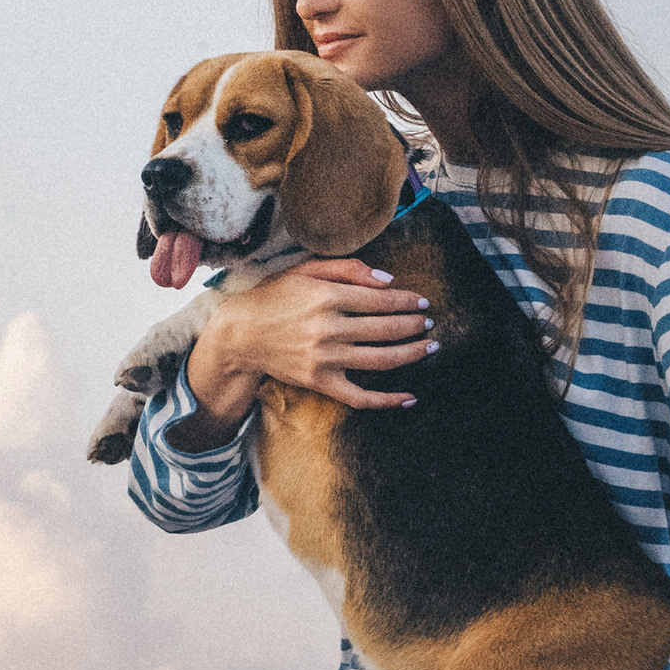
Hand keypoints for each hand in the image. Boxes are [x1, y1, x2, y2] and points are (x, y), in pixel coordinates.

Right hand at [212, 258, 433, 408]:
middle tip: (429, 322)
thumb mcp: (303, 270)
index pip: (380, 299)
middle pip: (386, 328)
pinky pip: (360, 397)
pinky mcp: (319, 382)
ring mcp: (325, 358)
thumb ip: (347, 268)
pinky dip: (387, 400)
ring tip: (429, 346)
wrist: (239, 335)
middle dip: (414, 325)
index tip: (422, 302)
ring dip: (412, 353)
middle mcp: (328, 327)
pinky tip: (409, 397)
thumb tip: (388, 279)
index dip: (407, 300)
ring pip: (382, 360)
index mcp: (326, 296)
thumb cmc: (272, 297)